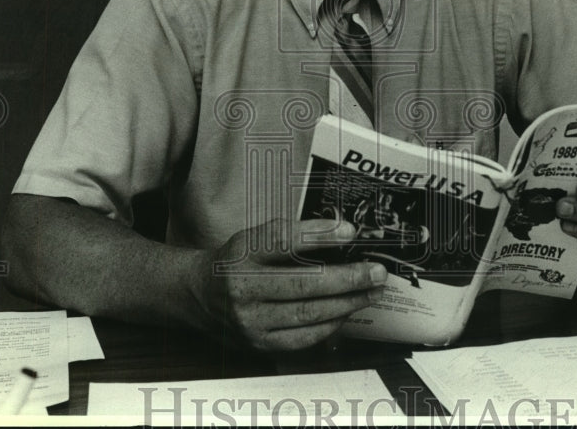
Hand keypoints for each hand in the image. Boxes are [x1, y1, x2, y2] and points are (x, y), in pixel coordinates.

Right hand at [199, 218, 386, 350]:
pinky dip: (331, 324)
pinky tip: (347, 311)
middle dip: (348, 278)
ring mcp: (250, 321)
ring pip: (308, 314)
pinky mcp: (258, 344)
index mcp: (242, 254)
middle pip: (303, 284)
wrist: (200, 294)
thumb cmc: (238, 261)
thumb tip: (343, 232)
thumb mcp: (256, 237)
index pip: (284, 242)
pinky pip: (303, 338)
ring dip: (347, 303)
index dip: (320, 236)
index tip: (351, 232)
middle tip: (376, 271)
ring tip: (371, 291)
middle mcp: (243, 289)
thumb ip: (294, 235)